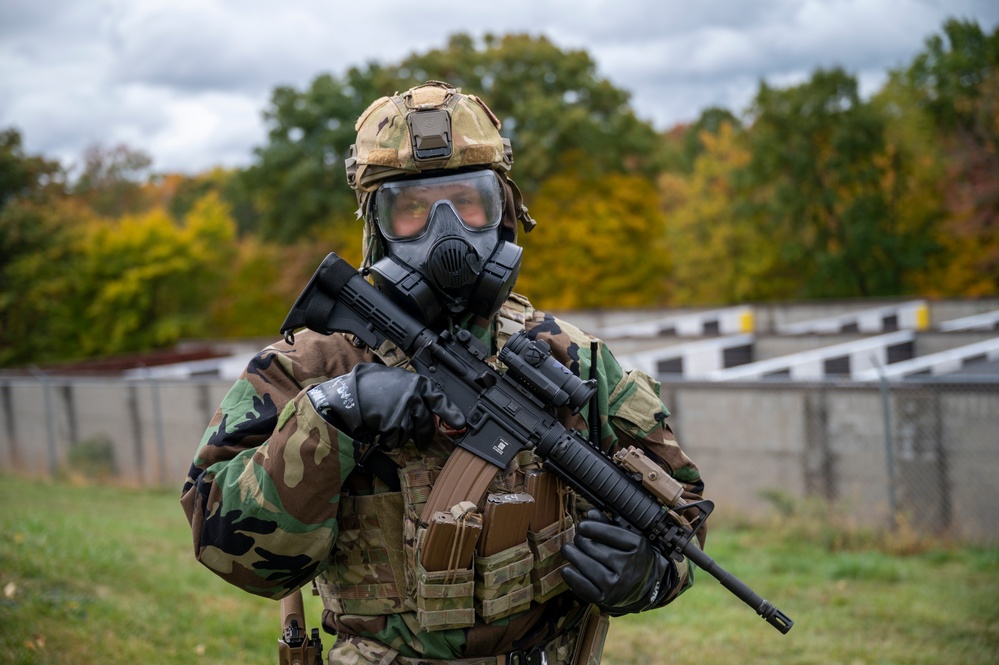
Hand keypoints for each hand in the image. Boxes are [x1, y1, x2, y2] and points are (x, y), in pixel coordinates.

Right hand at [307, 363, 465, 448]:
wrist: (350, 393)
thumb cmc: (371, 384)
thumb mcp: (397, 380)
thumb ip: (413, 391)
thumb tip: (428, 405)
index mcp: (418, 384)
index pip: (440, 399)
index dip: (451, 413)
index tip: (461, 423)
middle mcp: (415, 398)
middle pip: (426, 426)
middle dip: (424, 437)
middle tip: (422, 442)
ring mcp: (405, 412)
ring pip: (409, 435)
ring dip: (398, 435)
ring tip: (384, 423)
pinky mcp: (393, 426)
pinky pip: (394, 441)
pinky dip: (386, 440)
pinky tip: (377, 428)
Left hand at [561, 509, 675, 614]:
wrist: (646, 585)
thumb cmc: (634, 556)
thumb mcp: (629, 537)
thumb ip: (609, 524)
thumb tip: (590, 514)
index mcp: (637, 547)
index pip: (610, 533)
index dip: (592, 528)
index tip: (582, 526)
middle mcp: (629, 567)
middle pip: (596, 549)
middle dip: (581, 541)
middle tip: (577, 538)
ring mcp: (617, 585)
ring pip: (588, 566)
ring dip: (573, 556)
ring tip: (567, 549)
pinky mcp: (606, 599)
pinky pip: (585, 588)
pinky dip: (573, 578)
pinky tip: (566, 570)